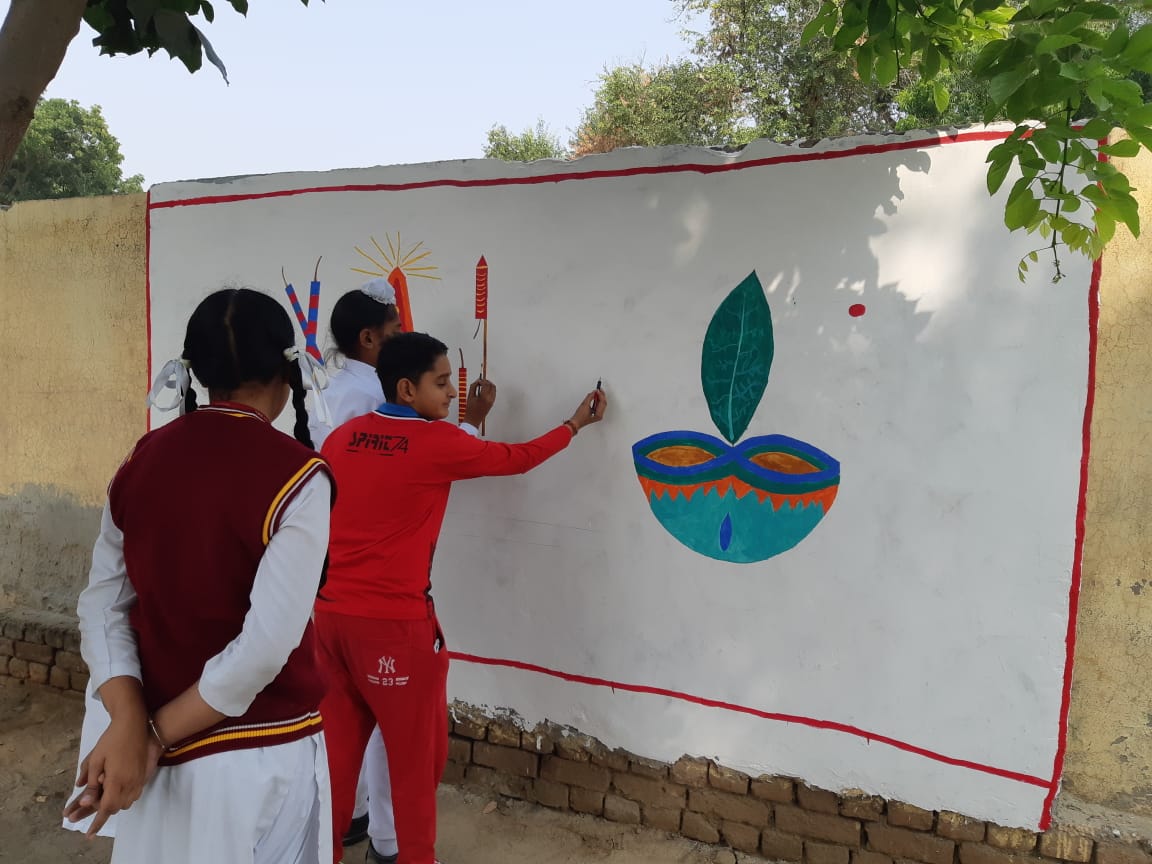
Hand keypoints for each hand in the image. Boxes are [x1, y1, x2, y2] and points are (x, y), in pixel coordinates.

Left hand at [64, 713, 151, 837]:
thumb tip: (85, 802)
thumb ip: (92, 783)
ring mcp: (138, 780)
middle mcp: (129, 784)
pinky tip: (116, 788)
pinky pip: (133, 794)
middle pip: (115, 808)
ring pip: (126, 802)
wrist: (137, 724)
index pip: (105, 808)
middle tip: (86, 806)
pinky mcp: (143, 775)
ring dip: (114, 803)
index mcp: (115, 781)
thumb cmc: (113, 739)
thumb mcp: (96, 759)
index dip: (97, 823)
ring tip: (102, 796)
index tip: (89, 834)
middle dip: (103, 810)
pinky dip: (123, 796)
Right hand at [463, 378, 496, 427]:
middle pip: (492, 385)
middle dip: (486, 381)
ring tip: (483, 385)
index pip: (486, 384)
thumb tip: (477, 381)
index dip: (482, 381)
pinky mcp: (492, 403)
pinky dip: (490, 389)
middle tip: (481, 381)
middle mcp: (490, 399)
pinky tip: (484, 390)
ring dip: (489, 385)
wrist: (473, 419)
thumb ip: (474, 387)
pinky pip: (494, 393)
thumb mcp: (470, 396)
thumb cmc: (470, 409)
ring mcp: (492, 401)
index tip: (478, 381)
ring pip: (494, 389)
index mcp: (484, 397)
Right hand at [568, 388, 606, 431]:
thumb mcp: (584, 405)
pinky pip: (598, 405)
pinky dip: (596, 401)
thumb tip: (594, 392)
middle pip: (603, 403)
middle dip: (601, 395)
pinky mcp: (595, 413)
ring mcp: (598, 414)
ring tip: (596, 392)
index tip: (597, 390)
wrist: (575, 423)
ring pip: (601, 404)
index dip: (600, 395)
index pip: (602, 402)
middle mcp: (599, 415)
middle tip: (599, 389)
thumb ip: (590, 397)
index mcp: (599, 415)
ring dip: (599, 397)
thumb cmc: (579, 417)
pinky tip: (594, 397)